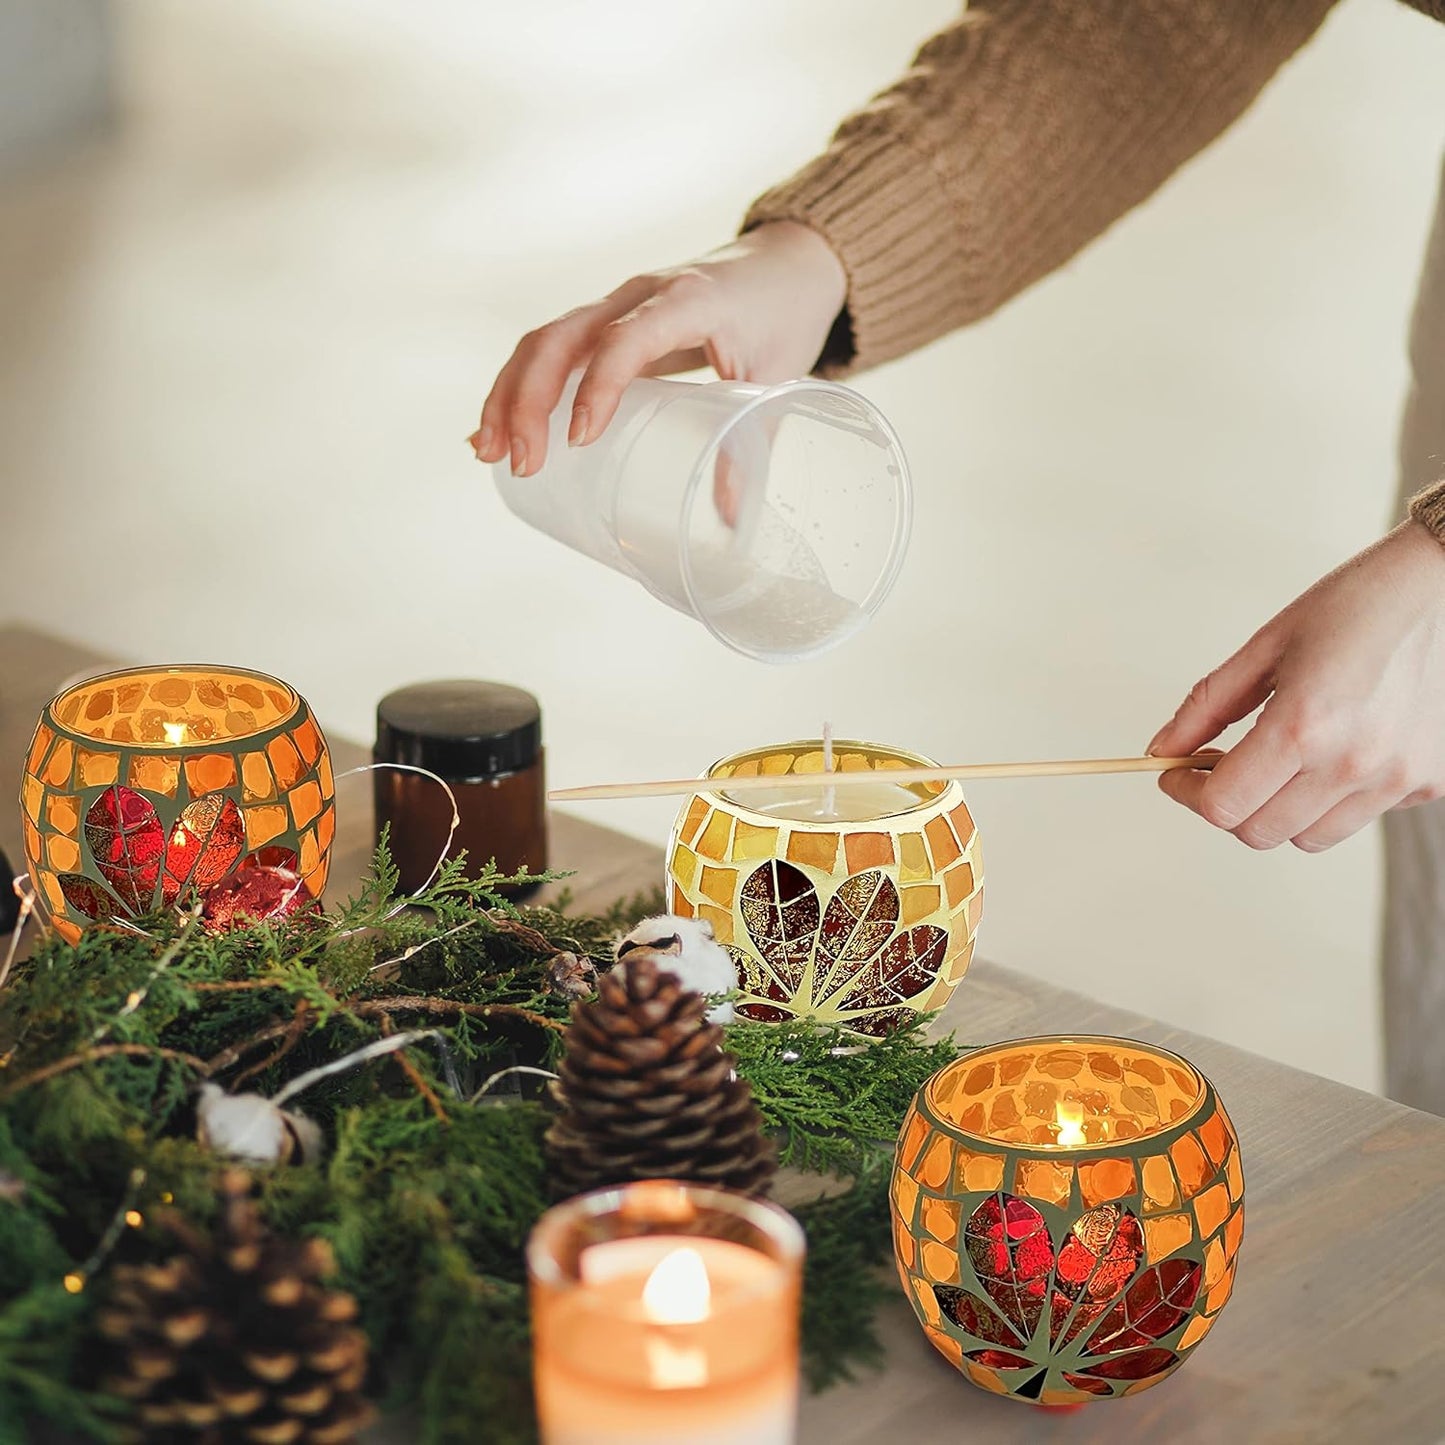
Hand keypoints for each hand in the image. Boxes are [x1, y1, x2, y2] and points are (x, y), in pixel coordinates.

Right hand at [471, 221, 846, 476]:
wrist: (787, 260)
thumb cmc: (784, 313)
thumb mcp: (776, 377)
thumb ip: (750, 442)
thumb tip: (731, 520)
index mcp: (687, 301)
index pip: (625, 339)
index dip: (598, 387)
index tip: (579, 441)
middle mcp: (639, 294)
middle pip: (562, 338)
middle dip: (530, 401)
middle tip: (521, 463)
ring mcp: (616, 303)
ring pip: (543, 340)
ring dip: (509, 395)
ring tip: (487, 452)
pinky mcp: (606, 319)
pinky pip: (550, 347)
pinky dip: (518, 387)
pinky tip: (494, 429)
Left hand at [1148, 521, 1444, 850]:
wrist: (1443, 586)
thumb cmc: (1354, 605)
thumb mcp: (1266, 647)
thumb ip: (1206, 707)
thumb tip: (1161, 752)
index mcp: (1305, 725)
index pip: (1223, 805)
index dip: (1186, 794)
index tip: (1176, 774)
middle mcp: (1352, 764)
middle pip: (1259, 833)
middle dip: (1227, 804)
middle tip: (1219, 764)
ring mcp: (1395, 779)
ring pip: (1306, 837)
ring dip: (1277, 809)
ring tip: (1279, 758)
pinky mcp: (1427, 783)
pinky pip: (1355, 816)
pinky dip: (1329, 798)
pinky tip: (1335, 748)